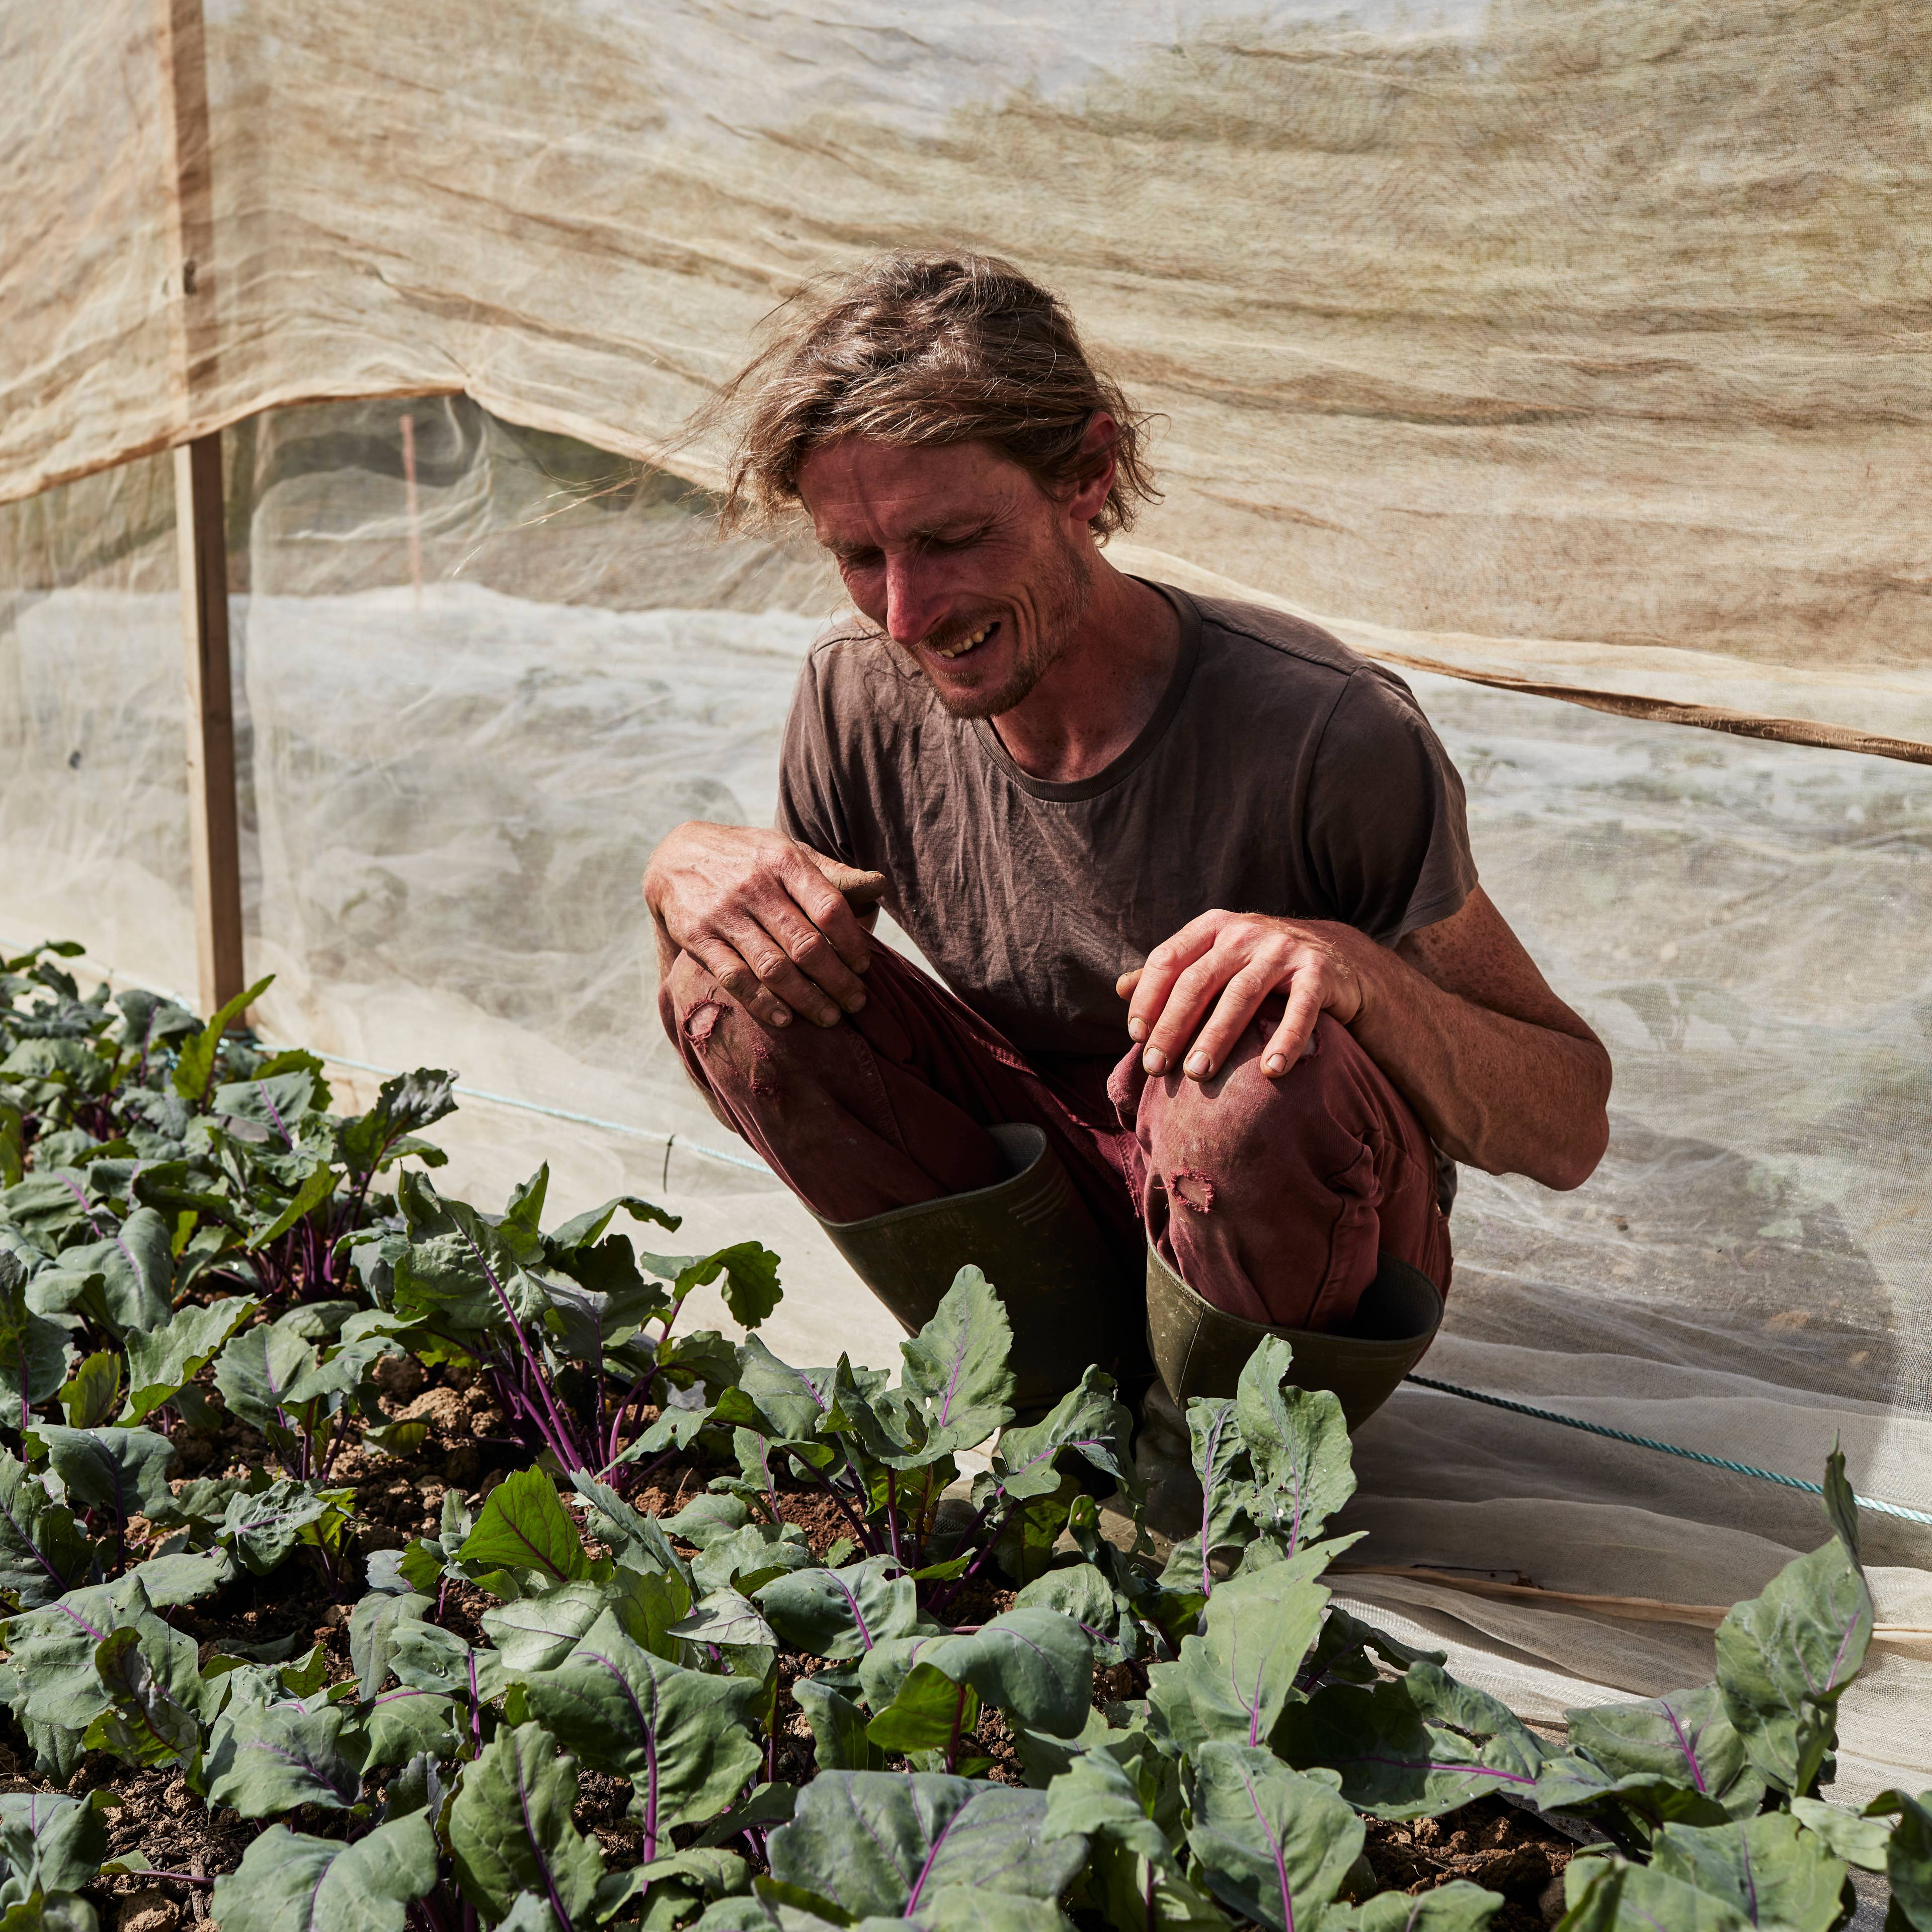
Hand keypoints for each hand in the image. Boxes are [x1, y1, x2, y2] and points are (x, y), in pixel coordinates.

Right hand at [644, 822, 885, 1029]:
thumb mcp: (787, 852)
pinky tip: (785, 1019)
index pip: (829, 909)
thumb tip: (879, 886)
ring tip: (830, 1017)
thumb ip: (832, 874)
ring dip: (807, 999)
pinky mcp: (697, 937)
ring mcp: (724, 913)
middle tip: (856, 1003)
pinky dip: (762, 1004)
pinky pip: (735, 978)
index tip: (864, 967)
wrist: (675, 857)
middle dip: (837, 981)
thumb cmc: (749, 860)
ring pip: (774, 968)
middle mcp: (754, 886)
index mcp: (784, 861)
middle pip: (806, 945)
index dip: (852, 944)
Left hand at [1115, 910, 1369, 1080]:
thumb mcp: (1217, 959)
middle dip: (1172, 1025)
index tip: (1135, 1036)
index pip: (1169, 959)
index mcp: (1214, 927)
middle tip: (1154, 1066)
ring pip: (1242, 994)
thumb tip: (1120, 988)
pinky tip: (1270, 1072)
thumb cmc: (1263, 967)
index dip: (1148, 998)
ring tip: (1197, 1074)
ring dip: (1217, 1037)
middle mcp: (1246, 932)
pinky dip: (1285, 1041)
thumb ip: (1173, 972)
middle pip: (1199, 980)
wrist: (1341, 959)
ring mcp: (1284, 949)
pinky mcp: (1320, 972)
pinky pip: (1300, 1009)